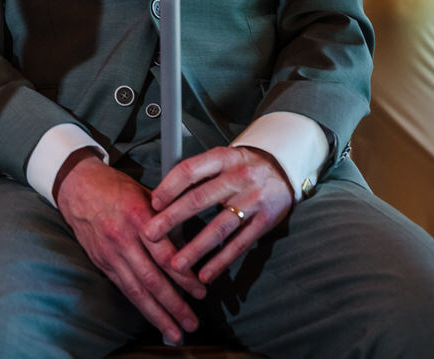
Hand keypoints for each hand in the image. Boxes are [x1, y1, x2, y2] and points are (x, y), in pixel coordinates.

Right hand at [56, 158, 203, 343]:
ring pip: (136, 290)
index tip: (201, 292)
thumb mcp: (145, 193)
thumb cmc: (116, 187)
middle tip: (192, 322)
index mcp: (138, 217)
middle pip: (151, 279)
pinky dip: (140, 305)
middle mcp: (122, 238)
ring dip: (157, 314)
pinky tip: (153, 317)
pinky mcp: (101, 262)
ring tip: (175, 332)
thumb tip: (193, 240)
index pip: (164, 254)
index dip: (184, 277)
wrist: (77, 186)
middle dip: (174, 304)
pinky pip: (123, 288)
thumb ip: (167, 217)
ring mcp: (110, 253)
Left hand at [143, 146, 293, 286]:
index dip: (168, 187)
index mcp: (223, 158)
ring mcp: (254, 200)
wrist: (283, 168)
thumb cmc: (242, 166)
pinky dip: (221, 261)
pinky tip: (205, 274)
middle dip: (171, 219)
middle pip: (199, 199)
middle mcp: (239, 177)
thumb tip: (160, 197)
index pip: (189, 170)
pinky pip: (240, 244)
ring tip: (176, 265)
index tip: (153, 204)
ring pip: (219, 227)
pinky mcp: (266, 222)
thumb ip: (197, 175)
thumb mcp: (221, 160)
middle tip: (150, 235)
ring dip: (195, 248)